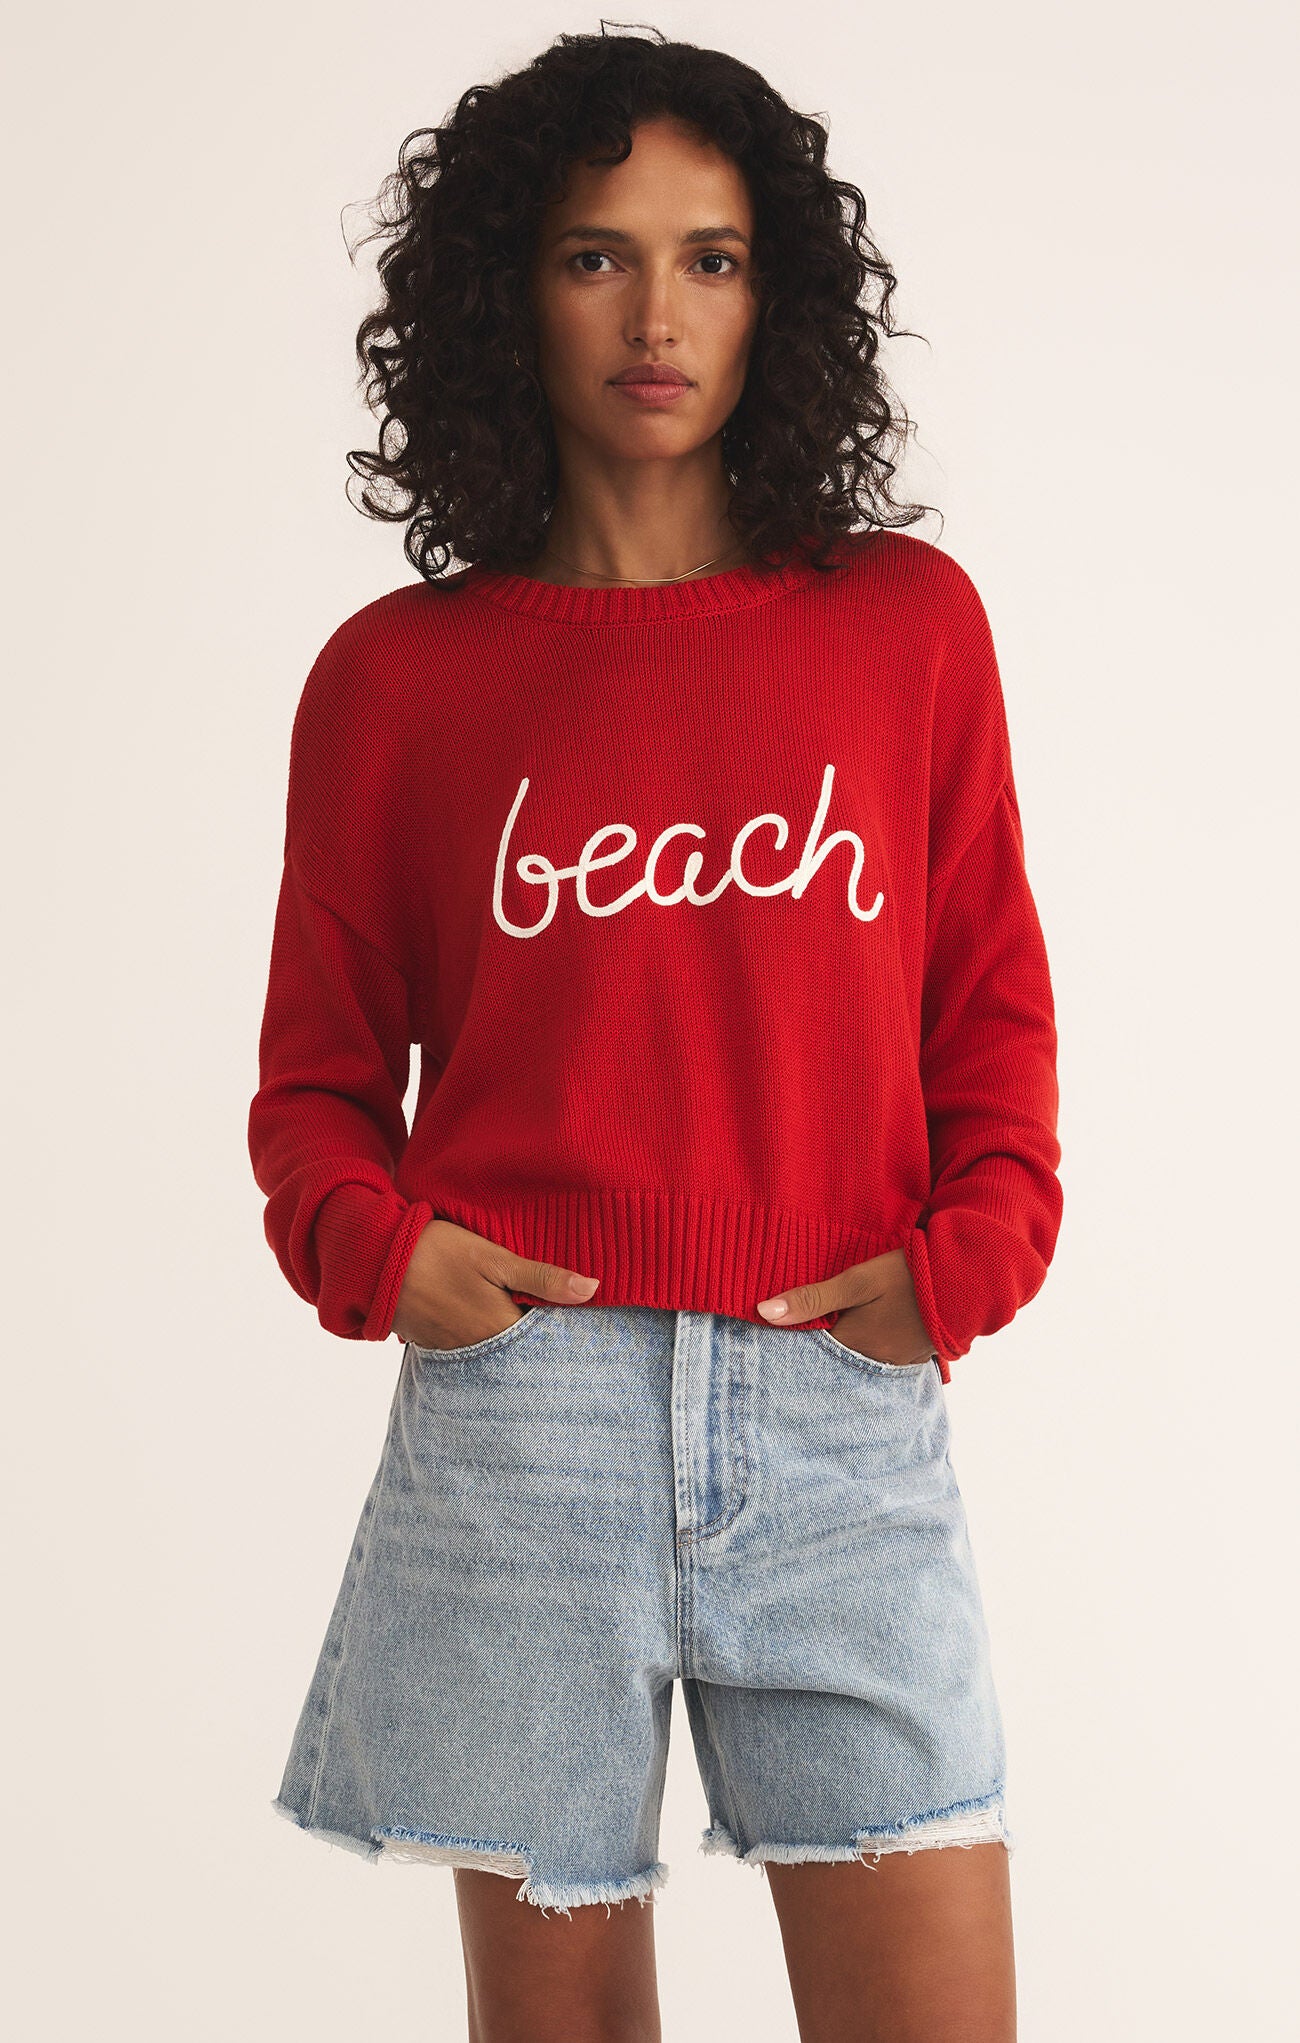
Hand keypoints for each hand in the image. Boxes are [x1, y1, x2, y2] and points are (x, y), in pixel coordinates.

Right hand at [392, 1218, 598, 1350]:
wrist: (374, 1259)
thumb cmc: (438, 1252)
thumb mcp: (494, 1257)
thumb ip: (543, 1277)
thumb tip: (593, 1289)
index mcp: (501, 1328)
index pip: (547, 1342)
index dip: (565, 1330)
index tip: (585, 1322)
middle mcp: (480, 1350)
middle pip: (523, 1351)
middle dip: (541, 1339)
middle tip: (559, 1322)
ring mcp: (455, 1350)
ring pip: (497, 1351)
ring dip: (511, 1337)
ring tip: (527, 1319)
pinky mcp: (436, 1344)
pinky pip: (471, 1348)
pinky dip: (484, 1337)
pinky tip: (489, 1317)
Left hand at [756, 1248, 933, 1366]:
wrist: (967, 1277)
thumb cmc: (910, 1276)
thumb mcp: (858, 1280)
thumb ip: (813, 1298)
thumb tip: (763, 1313)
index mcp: (856, 1345)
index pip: (812, 1352)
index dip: (794, 1340)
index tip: (772, 1333)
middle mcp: (876, 1361)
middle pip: (836, 1359)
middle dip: (818, 1349)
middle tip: (798, 1335)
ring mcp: (899, 1360)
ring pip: (859, 1359)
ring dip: (845, 1348)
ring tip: (830, 1332)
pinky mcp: (916, 1353)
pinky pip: (883, 1357)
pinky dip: (869, 1347)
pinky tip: (865, 1332)